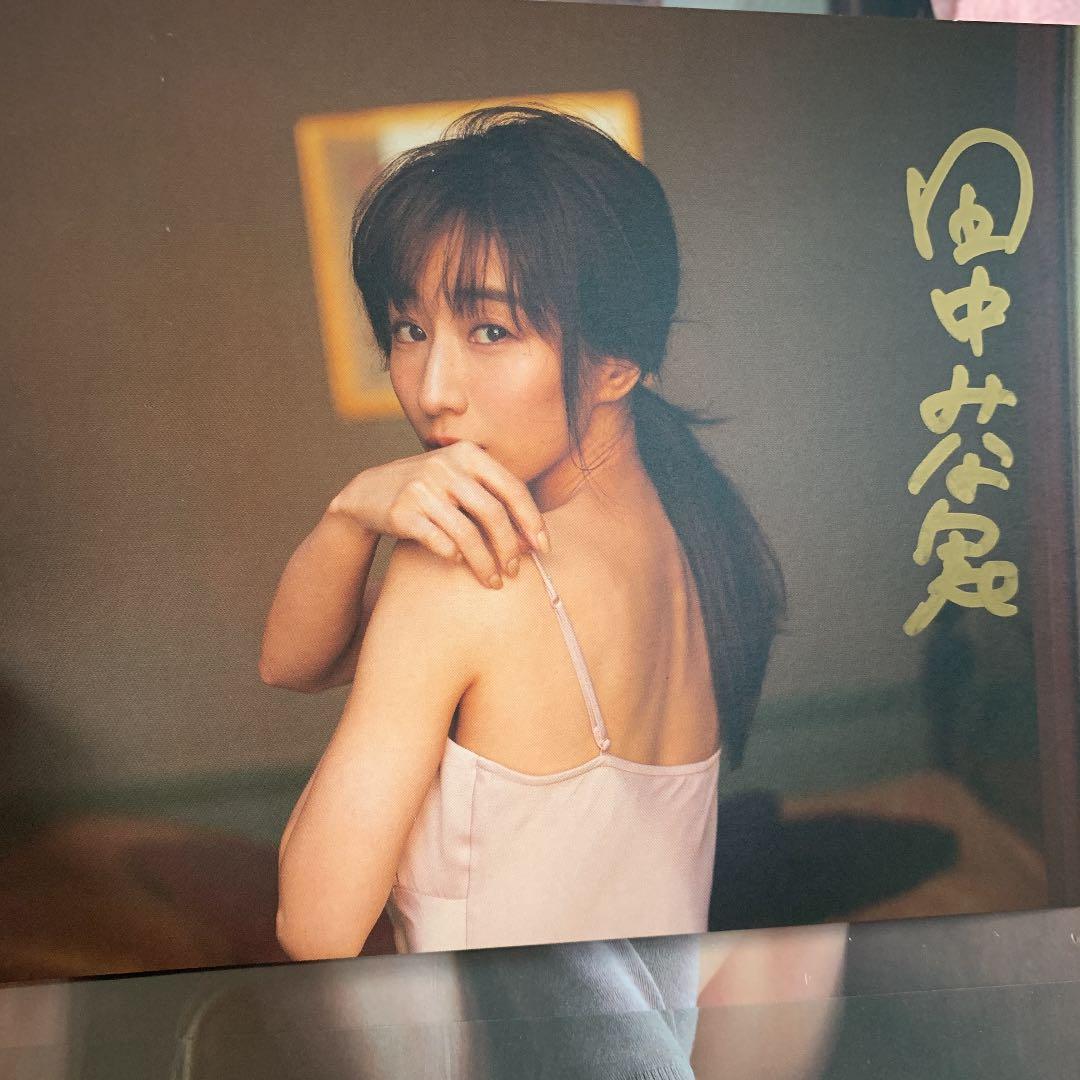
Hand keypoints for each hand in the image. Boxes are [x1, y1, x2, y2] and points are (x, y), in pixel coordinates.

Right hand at [327, 441, 548, 587]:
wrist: (368, 492)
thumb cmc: (429, 491)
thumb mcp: (460, 481)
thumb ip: (494, 501)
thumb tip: (533, 542)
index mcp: (468, 454)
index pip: (512, 488)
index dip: (532, 520)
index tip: (544, 548)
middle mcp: (445, 466)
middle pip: (492, 513)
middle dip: (509, 547)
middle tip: (515, 571)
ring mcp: (422, 488)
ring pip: (467, 534)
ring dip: (485, 563)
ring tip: (493, 581)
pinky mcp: (402, 512)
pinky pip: (439, 542)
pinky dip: (453, 556)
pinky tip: (458, 563)